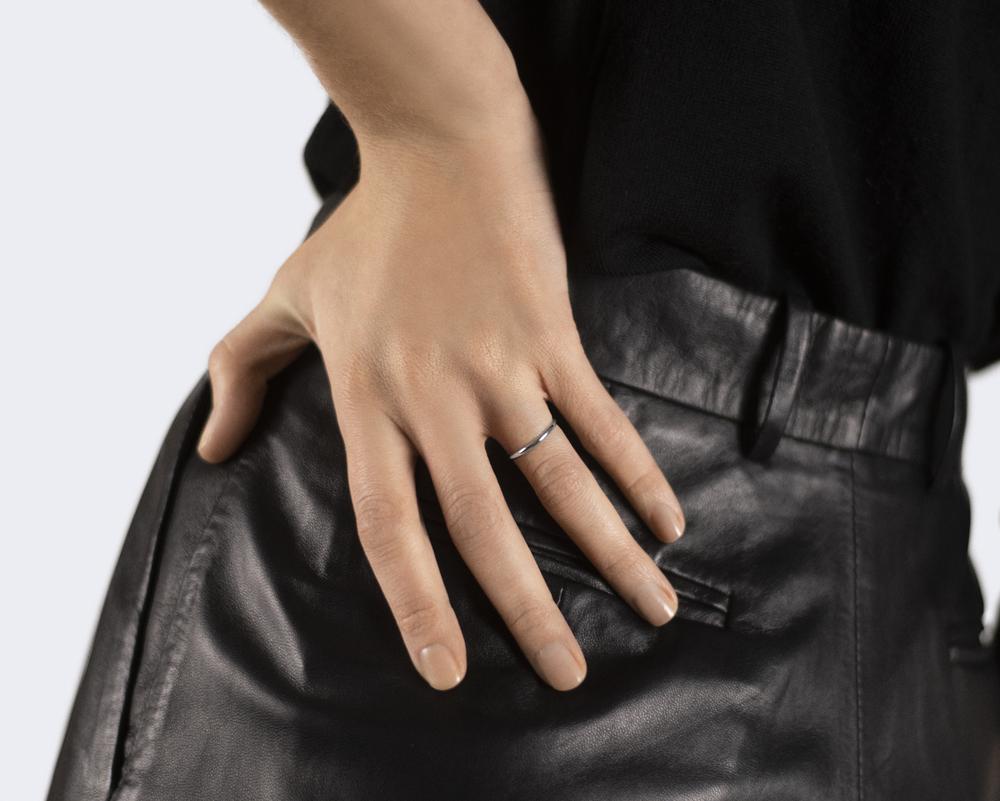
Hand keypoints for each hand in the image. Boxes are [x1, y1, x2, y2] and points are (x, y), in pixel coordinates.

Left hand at [195, 118, 685, 691]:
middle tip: (569, 676)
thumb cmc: (364, 230)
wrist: (440, 146)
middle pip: (483, 526)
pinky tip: (665, 521)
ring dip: (609, 554)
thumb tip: (212, 448)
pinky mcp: (552, 338)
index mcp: (369, 401)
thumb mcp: (287, 295)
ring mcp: (500, 368)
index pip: (389, 525)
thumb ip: (240, 371)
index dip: (418, 604)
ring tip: (653, 610)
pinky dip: (637, 474)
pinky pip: (601, 420)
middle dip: (530, 611)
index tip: (449, 671)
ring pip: (559, 482)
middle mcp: (435, 399)